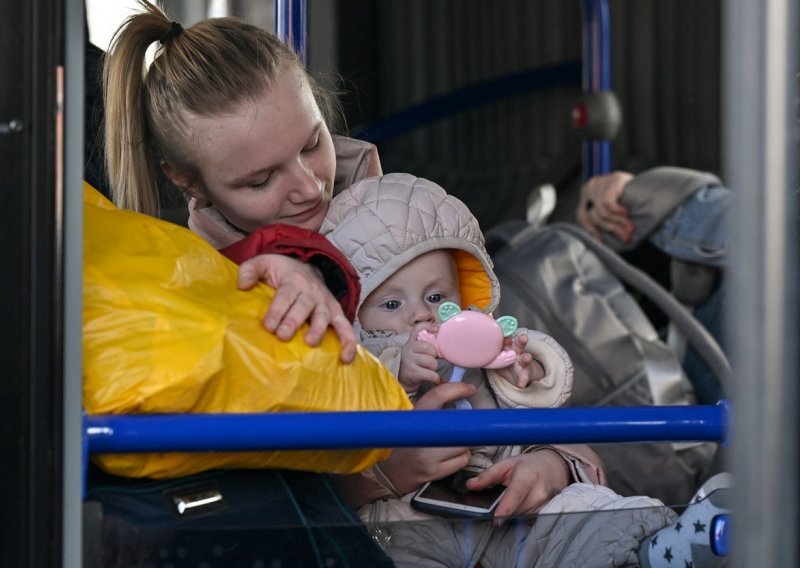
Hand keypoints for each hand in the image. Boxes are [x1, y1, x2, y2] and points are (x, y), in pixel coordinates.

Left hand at [237, 254, 356, 362]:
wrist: (308, 267)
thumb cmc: (282, 271)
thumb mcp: (265, 262)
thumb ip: (249, 269)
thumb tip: (242, 285)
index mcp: (293, 281)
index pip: (285, 296)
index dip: (277, 310)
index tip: (268, 325)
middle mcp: (312, 292)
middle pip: (303, 307)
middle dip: (293, 321)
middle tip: (282, 335)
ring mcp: (325, 304)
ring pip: (323, 317)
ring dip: (318, 330)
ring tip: (310, 343)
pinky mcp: (336, 314)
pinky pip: (345, 327)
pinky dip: (348, 342)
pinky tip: (345, 358)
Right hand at [378, 382, 475, 494]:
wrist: (392, 472)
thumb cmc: (406, 442)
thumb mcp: (412, 418)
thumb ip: (432, 408)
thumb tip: (459, 393)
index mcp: (413, 417)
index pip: (437, 396)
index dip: (457, 389)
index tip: (469, 389)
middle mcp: (419, 435)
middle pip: (457, 422)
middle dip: (464, 422)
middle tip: (461, 424)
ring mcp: (428, 456)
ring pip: (463, 442)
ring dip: (463, 441)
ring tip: (451, 442)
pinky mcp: (435, 472)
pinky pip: (462, 459)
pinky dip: (462, 456)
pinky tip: (449, 455)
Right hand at [398, 323, 442, 390]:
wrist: (402, 378)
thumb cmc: (414, 362)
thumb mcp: (416, 350)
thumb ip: (426, 342)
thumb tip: (440, 331)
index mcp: (411, 342)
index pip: (417, 328)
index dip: (427, 326)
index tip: (436, 329)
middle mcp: (409, 349)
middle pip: (429, 348)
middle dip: (434, 354)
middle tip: (432, 358)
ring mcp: (410, 361)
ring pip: (432, 362)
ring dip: (434, 368)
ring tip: (430, 369)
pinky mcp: (413, 373)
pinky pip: (432, 375)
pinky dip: (436, 378)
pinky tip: (435, 379)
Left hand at [465, 449, 570, 523]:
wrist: (554, 467)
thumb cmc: (529, 464)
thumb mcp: (506, 463)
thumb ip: (488, 475)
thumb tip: (470, 485)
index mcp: (527, 476)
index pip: (515, 496)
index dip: (505, 509)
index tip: (495, 519)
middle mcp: (538, 492)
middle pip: (515, 510)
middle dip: (502, 511)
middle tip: (492, 506)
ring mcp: (545, 504)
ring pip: (521, 516)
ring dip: (510, 513)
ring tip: (505, 503)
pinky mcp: (546, 511)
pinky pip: (527, 518)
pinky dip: (519, 514)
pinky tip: (515, 507)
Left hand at [492, 333, 544, 388]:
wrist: (519, 374)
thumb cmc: (505, 360)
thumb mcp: (496, 354)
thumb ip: (487, 350)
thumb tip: (468, 346)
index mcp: (509, 346)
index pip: (507, 338)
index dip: (505, 334)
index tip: (504, 331)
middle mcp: (517, 352)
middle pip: (519, 345)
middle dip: (521, 341)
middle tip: (523, 338)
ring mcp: (522, 363)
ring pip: (525, 359)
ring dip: (526, 358)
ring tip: (527, 358)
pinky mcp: (524, 374)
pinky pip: (524, 378)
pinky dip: (523, 381)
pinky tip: (521, 384)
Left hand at [575, 171, 634, 242]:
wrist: (654, 184)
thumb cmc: (631, 199)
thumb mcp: (613, 211)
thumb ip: (605, 221)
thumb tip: (601, 242)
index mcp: (587, 194)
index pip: (581, 216)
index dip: (591, 231)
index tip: (602, 241)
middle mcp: (591, 186)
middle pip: (593, 216)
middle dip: (611, 229)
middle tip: (625, 237)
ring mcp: (601, 181)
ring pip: (602, 212)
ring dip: (618, 223)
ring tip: (629, 228)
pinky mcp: (613, 179)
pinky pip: (608, 203)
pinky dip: (617, 211)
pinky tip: (626, 212)